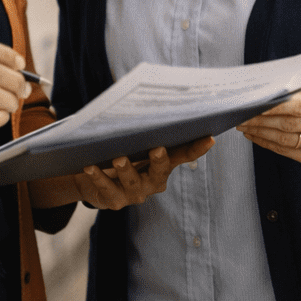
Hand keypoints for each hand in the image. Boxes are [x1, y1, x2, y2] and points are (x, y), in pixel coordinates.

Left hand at [31, 135, 215, 209]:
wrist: (94, 180)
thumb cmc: (122, 154)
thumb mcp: (136, 142)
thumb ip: (144, 129)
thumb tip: (150, 99)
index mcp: (163, 165)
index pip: (184, 156)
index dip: (197, 149)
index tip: (209, 138)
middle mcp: (153, 181)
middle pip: (160, 172)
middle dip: (159, 161)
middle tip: (157, 149)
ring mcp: (135, 193)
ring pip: (132, 183)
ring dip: (126, 170)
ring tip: (119, 158)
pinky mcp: (115, 201)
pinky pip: (107, 189)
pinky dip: (98, 177)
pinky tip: (91, 166)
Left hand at [237, 79, 300, 166]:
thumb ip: (295, 86)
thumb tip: (263, 92)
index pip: (299, 106)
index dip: (273, 107)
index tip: (252, 106)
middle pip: (289, 124)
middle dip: (261, 121)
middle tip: (241, 115)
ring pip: (285, 140)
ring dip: (260, 133)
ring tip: (244, 125)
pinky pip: (286, 151)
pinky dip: (267, 143)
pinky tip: (255, 135)